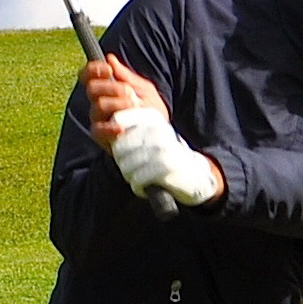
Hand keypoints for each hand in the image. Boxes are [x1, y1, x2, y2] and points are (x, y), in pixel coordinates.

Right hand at [83, 55, 169, 145]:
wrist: (160, 136)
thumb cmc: (151, 112)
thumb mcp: (144, 90)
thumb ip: (127, 77)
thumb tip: (110, 59)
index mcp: (106, 90)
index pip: (89, 76)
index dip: (94, 69)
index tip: (108, 69)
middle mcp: (99, 104)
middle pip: (92, 89)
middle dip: (112, 87)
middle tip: (129, 92)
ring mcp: (99, 120)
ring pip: (99, 106)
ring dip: (119, 104)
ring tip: (135, 109)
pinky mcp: (102, 138)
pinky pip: (99, 130)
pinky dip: (110, 128)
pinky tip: (121, 128)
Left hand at [106, 101, 223, 208]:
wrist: (196, 174)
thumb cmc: (165, 155)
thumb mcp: (152, 134)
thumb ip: (129, 128)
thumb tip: (106, 129)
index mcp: (153, 117)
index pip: (119, 120)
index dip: (116, 138)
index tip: (124, 149)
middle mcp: (158, 130)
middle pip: (120, 146)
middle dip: (121, 160)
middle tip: (130, 166)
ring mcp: (163, 148)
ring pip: (127, 164)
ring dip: (128, 174)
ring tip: (137, 176)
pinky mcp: (166, 167)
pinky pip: (138, 178)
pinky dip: (137, 185)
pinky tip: (144, 185)